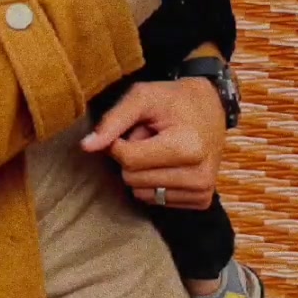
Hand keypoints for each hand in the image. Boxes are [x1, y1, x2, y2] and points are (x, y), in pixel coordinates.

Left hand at [79, 78, 226, 209]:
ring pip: (141, 194)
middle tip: (152, 137)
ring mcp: (202, 191)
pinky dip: (155, 182)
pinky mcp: (202, 200)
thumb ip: (113, 121)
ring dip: (143, 170)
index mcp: (186, 147)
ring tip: (161, 149)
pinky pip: (156, 201)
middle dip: (133, 156)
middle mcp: (198, 175)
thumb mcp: (142, 97)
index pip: (128, 160)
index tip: (133, 128)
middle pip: (133, 179)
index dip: (120, 143)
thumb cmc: (173, 99)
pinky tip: (170, 163)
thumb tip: (86, 147)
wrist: (211, 106)